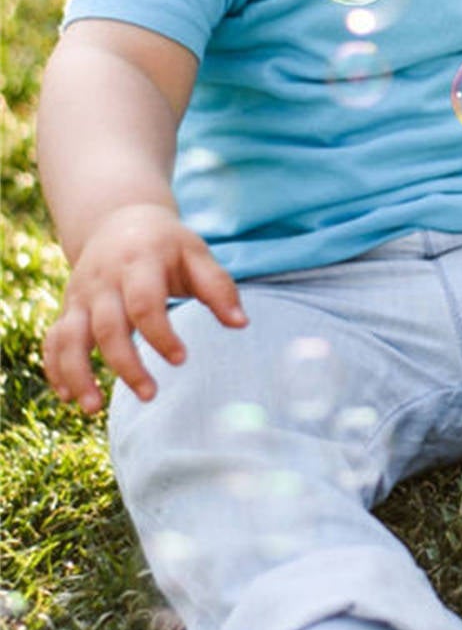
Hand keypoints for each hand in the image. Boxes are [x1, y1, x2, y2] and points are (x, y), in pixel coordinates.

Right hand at [42, 201, 246, 414]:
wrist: (119, 221)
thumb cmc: (167, 245)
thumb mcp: (197, 254)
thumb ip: (219, 287)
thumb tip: (241, 324)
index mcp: (140, 262)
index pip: (145, 303)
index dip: (161, 334)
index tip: (181, 360)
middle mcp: (104, 280)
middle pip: (108, 327)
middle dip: (125, 365)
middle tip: (150, 395)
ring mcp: (81, 295)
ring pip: (70, 337)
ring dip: (78, 374)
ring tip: (93, 409)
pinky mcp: (67, 308)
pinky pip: (53, 340)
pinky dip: (55, 368)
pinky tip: (70, 397)